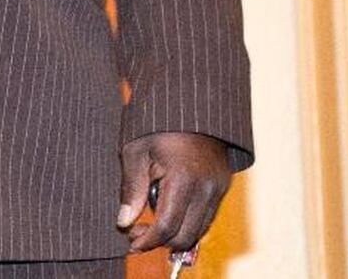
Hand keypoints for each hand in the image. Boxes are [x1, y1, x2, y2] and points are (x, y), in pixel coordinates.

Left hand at [118, 131, 231, 252]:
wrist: (189, 104)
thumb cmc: (156, 124)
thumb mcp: (135, 151)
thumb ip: (131, 189)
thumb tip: (124, 222)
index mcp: (184, 178)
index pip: (167, 226)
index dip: (147, 240)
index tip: (130, 242)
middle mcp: (207, 187)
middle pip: (186, 235)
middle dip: (160, 241)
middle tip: (137, 232)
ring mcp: (218, 188)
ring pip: (199, 229)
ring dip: (175, 234)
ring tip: (150, 223)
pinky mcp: (223, 186)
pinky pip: (207, 216)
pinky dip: (188, 222)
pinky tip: (168, 212)